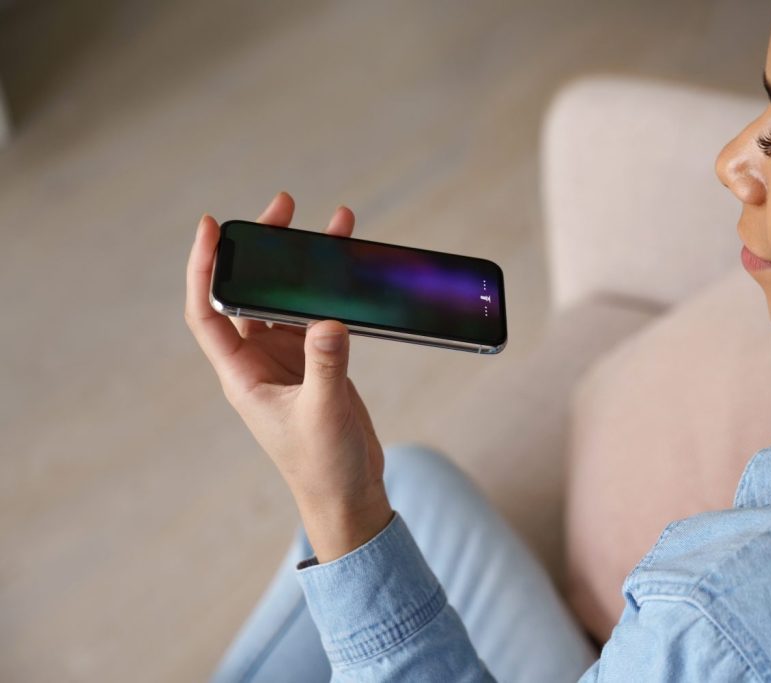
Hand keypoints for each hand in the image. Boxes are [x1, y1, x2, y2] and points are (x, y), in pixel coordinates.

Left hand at [185, 191, 393, 561]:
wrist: (348, 495)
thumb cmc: (323, 466)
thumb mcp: (323, 415)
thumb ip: (326, 366)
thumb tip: (327, 319)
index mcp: (242, 375)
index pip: (208, 312)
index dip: (203, 268)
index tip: (211, 227)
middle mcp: (258, 362)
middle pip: (249, 293)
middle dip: (262, 251)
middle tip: (283, 209)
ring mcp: (289, 361)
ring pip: (287, 300)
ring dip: (302, 266)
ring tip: (326, 226)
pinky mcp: (318, 364)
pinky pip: (318, 315)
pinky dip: (330, 291)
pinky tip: (346, 269)